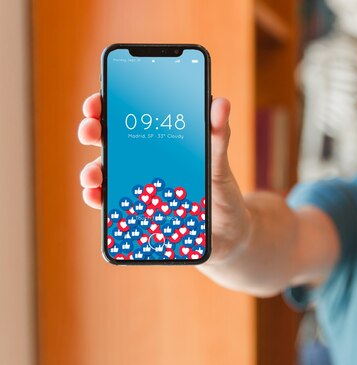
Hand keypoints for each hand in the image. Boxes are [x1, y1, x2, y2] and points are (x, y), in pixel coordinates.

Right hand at [77, 93, 250, 262]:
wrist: (230, 232)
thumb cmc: (223, 193)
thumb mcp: (220, 165)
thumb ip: (218, 136)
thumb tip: (222, 103)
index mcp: (158, 141)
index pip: (125, 114)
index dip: (105, 105)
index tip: (97, 103)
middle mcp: (141, 161)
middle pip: (107, 141)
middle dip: (91, 132)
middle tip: (90, 132)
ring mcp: (138, 187)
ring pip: (105, 174)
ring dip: (91, 172)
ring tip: (92, 176)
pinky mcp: (139, 213)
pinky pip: (113, 205)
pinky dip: (101, 202)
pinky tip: (98, 199)